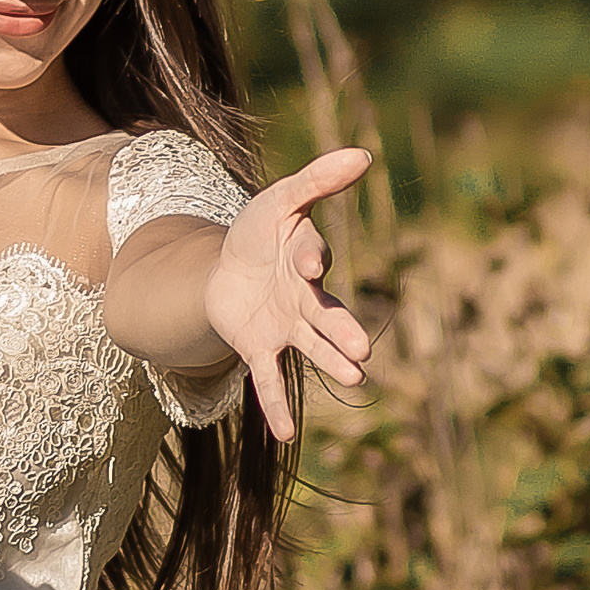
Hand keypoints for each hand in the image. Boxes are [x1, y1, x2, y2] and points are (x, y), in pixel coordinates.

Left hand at [201, 146, 373, 437]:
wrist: (224, 271)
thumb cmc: (258, 232)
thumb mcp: (279, 200)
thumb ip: (317, 179)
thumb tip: (364, 154)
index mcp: (306, 260)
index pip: (310, 258)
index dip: (309, 259)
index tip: (309, 264)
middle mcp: (305, 299)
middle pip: (326, 316)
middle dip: (342, 333)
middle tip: (362, 350)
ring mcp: (286, 327)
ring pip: (310, 348)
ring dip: (330, 364)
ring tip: (355, 378)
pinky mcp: (260, 349)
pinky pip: (269, 381)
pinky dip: (278, 408)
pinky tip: (286, 436)